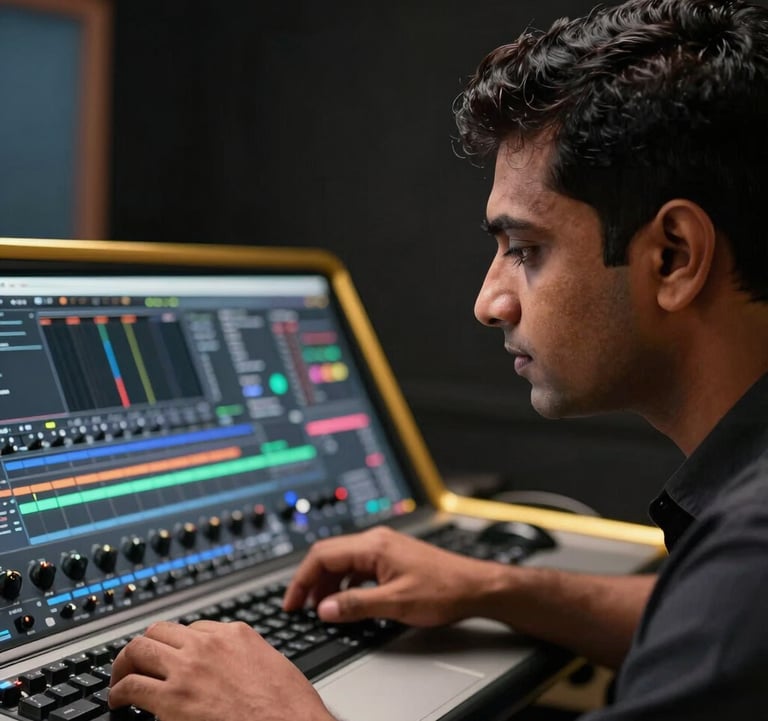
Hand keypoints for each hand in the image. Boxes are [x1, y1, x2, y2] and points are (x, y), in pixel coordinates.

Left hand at [109, 620, 334, 720]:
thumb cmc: (290, 709)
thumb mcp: (273, 668)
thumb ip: (247, 660)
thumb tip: (233, 672)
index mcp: (236, 634)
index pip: (195, 628)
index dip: (181, 646)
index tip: (175, 660)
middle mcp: (209, 644)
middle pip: (160, 631)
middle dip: (145, 647)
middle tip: (136, 664)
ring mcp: (189, 669)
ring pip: (139, 649)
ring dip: (125, 664)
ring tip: (120, 680)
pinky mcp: (172, 699)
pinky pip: (131, 686)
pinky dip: (118, 692)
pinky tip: (118, 703)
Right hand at [283, 526, 495, 625]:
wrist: (474, 586)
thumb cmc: (443, 590)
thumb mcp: (396, 603)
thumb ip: (356, 606)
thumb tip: (324, 609)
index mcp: (373, 546)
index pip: (322, 555)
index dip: (302, 579)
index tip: (292, 602)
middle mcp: (376, 540)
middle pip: (329, 554)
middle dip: (310, 580)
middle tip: (299, 606)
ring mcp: (384, 547)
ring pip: (343, 561)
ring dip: (327, 583)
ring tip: (321, 608)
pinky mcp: (391, 557)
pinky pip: (357, 566)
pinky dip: (345, 583)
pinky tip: (346, 601)